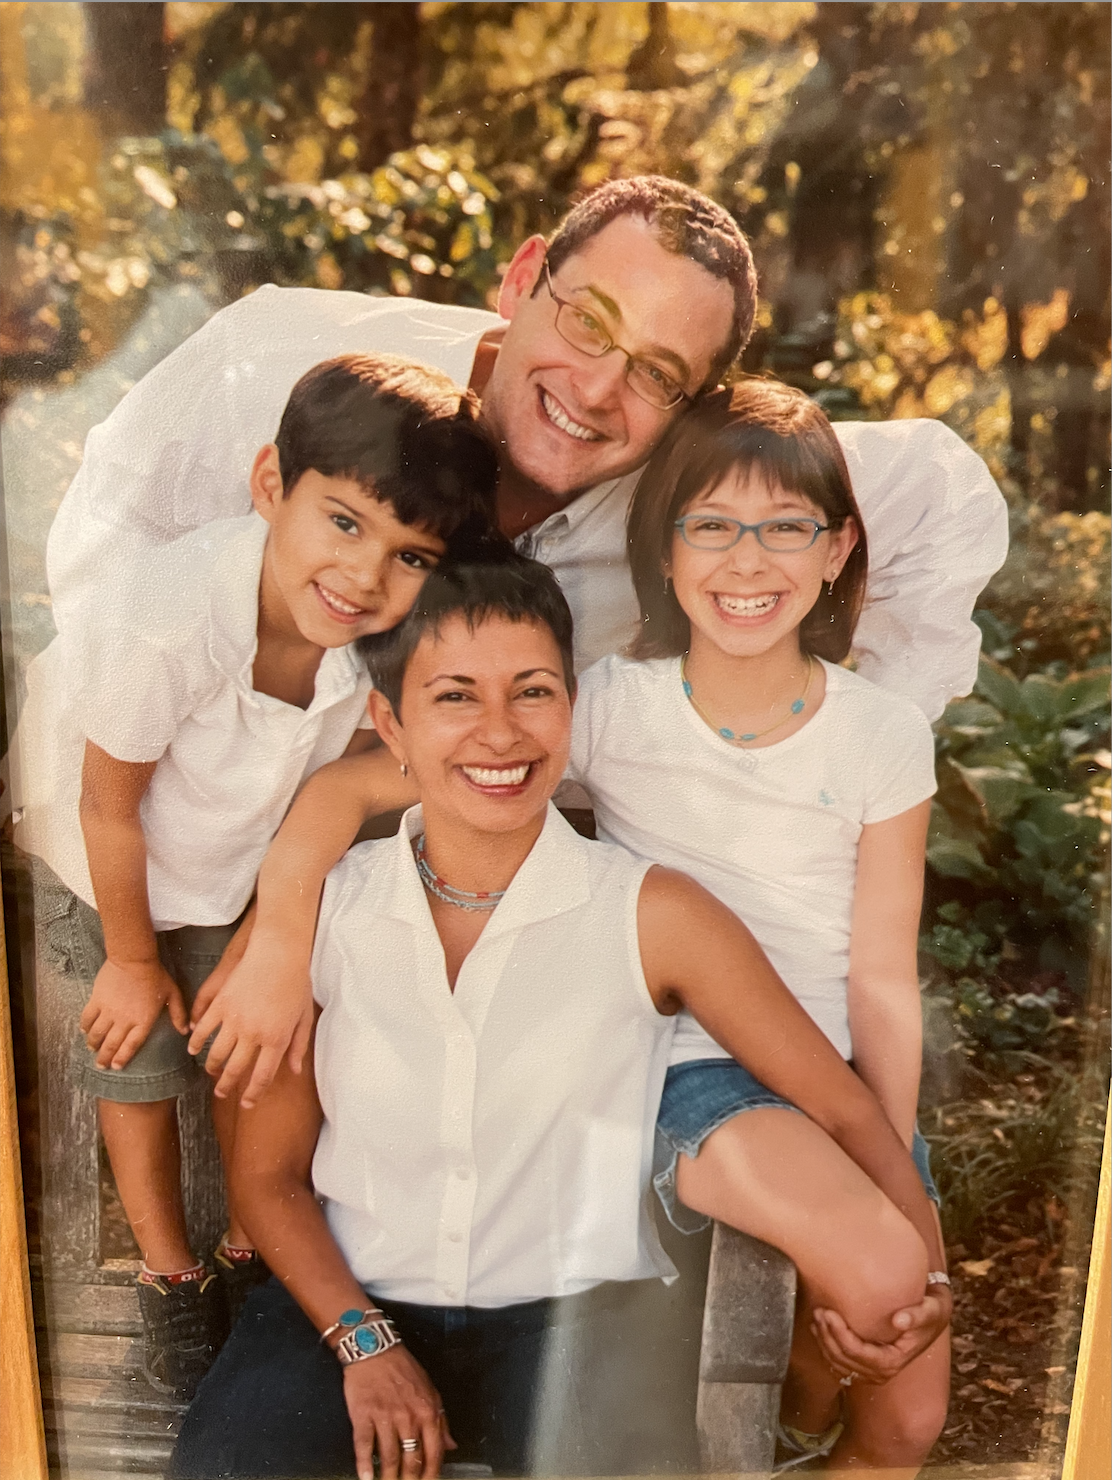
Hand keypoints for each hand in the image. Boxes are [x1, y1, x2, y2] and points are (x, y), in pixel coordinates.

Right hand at [79, 957, 186, 1069]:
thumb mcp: (172, 994)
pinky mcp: (96, 1000)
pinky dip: (85, 1027)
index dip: (122, 1057)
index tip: (116, 1067)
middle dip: (105, 1057)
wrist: (134, 958)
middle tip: (101, 1065)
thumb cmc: (155, 975)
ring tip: (93, 1050)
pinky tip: (85, 1031)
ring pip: (97, 1034)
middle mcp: (124, 1020)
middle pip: (111, 1044)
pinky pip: (88, 1018)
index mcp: (143, 1020)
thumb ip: (178, 1014)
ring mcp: (108, 1011)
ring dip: (94, 1045)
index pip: (131, 1045)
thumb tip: (185, 1031)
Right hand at [188, 926, 313, 1107]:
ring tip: (211, 1073)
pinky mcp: (221, 1004)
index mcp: (276, 1039)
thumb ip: (298, 1045)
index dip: (253, 1094)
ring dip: (211, 1067)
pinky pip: (204, 1030)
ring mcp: (235, 1020)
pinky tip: (194, 1050)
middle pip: (236, 1070)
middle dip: (228, 1086)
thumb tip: (294, 1071)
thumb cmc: (297, 982)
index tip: (247, 1104)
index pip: (262, 1076)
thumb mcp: (304, 1016)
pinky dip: (197, 1042)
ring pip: (217, 1053)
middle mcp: (254, 1035)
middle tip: (222, 1092)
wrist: (279, 952)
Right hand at [343, 1346, 455, 1479]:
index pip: (434, 1452)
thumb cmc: (403, 1369)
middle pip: (411, 1460)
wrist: (375, 1349)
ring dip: (388, 1478)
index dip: (431, 1475)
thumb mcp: (430, 1389)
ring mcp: (385, 1417)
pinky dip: (364, 1466)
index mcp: (427, 1411)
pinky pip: (364, 1446)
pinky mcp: (363, 1415)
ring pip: (389, 1458)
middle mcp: (408, 1417)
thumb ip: (441, 1419)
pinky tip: (366, 1478)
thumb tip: (451, 1445)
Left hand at [811, 1285, 951, 1384]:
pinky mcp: (864, 1365)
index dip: (839, 1335)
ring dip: (823, 1342)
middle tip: (818, 1311)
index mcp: (893, 1362)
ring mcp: (871, 1372)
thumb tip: (899, 1321)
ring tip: (816, 1317)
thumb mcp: (930, 1310)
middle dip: (827, 1336)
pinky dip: (825, 1348)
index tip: (829, 1313)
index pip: (858, 1353)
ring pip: (838, 1364)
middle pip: (844, 1360)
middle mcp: (881, 1372)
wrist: (931, 1318)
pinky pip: (839, 1363)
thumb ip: (917, 1315)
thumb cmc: (930, 1312)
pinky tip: (819, 1330)